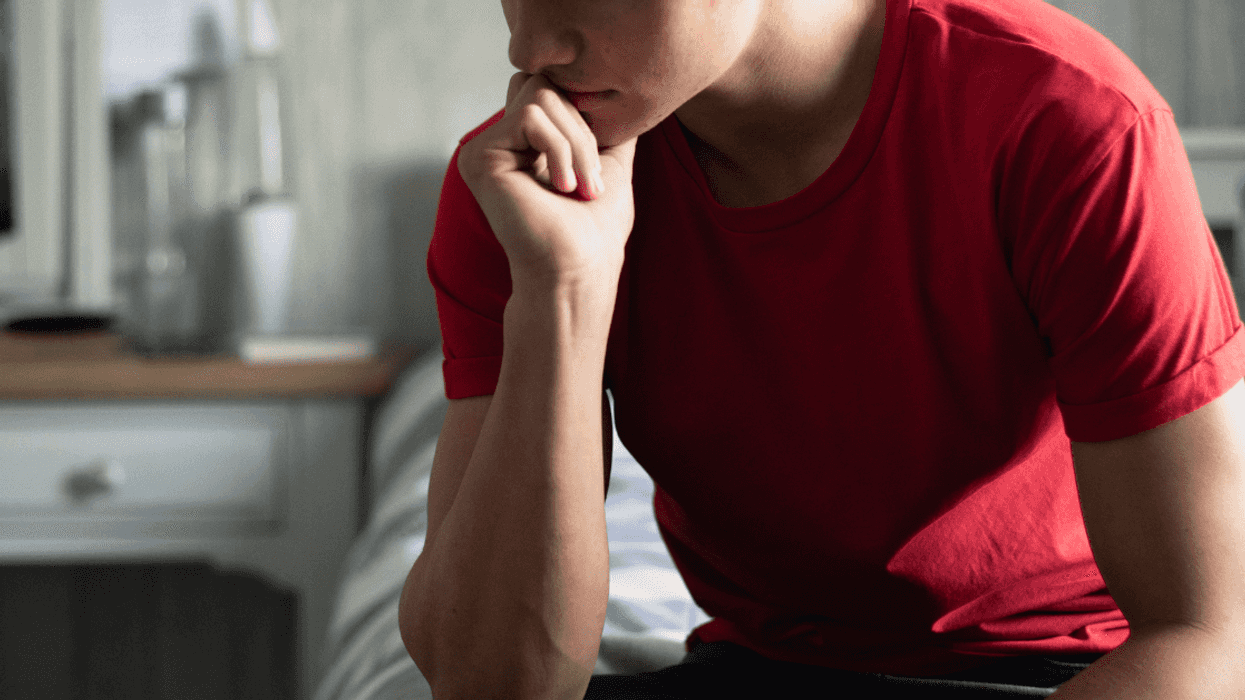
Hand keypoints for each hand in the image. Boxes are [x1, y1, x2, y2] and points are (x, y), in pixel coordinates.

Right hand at [457, 72, 637, 286]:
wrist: (578, 269)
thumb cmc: (596, 230)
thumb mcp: (609, 166)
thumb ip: (606, 129)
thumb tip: (615, 94)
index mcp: (523, 146)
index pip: (551, 91)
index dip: (582, 116)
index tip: (595, 167)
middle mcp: (498, 144)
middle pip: (545, 85)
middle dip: (582, 129)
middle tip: (591, 182)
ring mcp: (484, 149)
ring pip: (539, 96)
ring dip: (575, 142)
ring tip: (580, 187)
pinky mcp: (480, 155)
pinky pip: (529, 117)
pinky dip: (560, 149)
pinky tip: (563, 187)